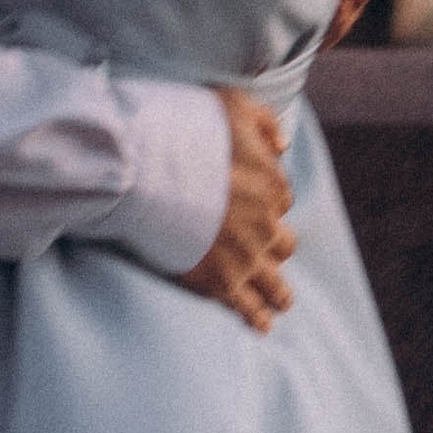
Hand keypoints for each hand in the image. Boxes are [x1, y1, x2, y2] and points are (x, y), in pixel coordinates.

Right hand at [176, 87, 295, 332]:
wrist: (149, 172)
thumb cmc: (189, 133)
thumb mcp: (235, 106)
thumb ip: (265, 124)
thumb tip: (283, 145)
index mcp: (273, 186)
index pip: (280, 199)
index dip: (265, 201)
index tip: (249, 203)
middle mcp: (267, 226)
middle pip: (282, 243)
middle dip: (274, 244)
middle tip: (266, 250)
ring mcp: (246, 258)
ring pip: (275, 283)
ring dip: (279, 292)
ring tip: (281, 302)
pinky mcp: (221, 283)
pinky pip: (248, 308)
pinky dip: (257, 318)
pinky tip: (262, 326)